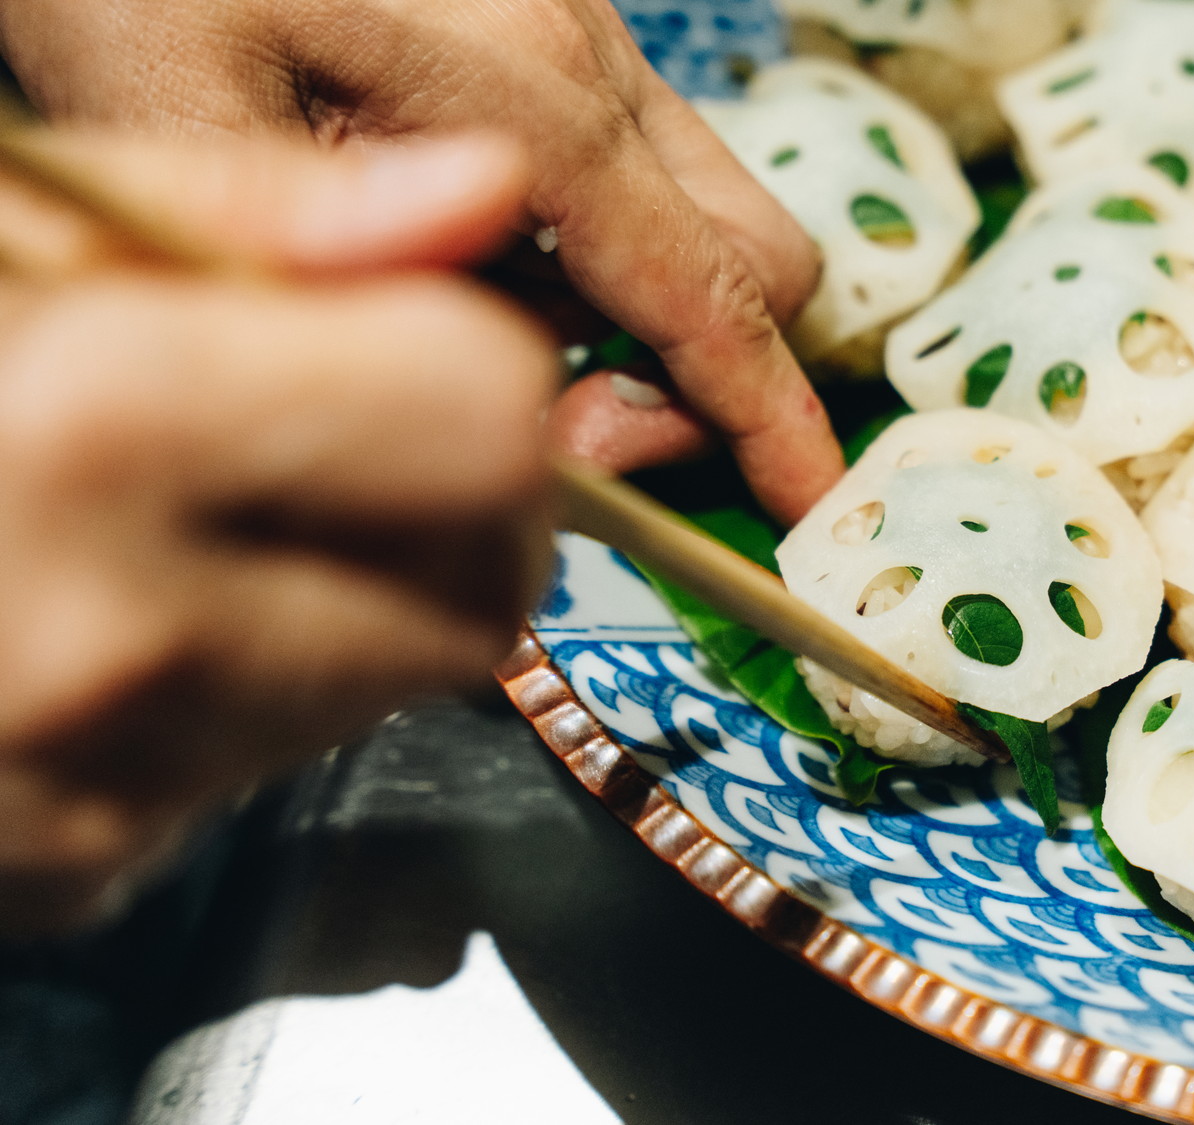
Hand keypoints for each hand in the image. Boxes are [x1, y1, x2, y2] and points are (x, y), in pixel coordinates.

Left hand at [0, 0, 844, 523]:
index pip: (705, 287)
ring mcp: (591, 39)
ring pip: (713, 215)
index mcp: (530, 89)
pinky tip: (490, 265)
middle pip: (756, 255)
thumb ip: (363, 266)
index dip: (764, 412)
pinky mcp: (563, 36)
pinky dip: (610, 256)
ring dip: (656, 314)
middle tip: (573, 433)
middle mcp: (593, 59)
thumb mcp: (191, 127)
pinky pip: (647, 176)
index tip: (801, 502)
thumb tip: (524, 377)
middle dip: (709, 370)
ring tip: (512, 343)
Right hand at [0, 133, 555, 934]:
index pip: (487, 426)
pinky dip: (246, 687)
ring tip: (186, 511)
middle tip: (337, 428)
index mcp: (92, 426)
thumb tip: (478, 191)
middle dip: (455, 505)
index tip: (412, 333)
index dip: (474, 365)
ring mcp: (96, 788)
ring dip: (356, 595)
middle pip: (479, 590)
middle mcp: (112, 641)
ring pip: (389, 688)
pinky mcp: (79, 873)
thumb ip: (256, 205)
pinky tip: (118, 610)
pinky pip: (264, 768)